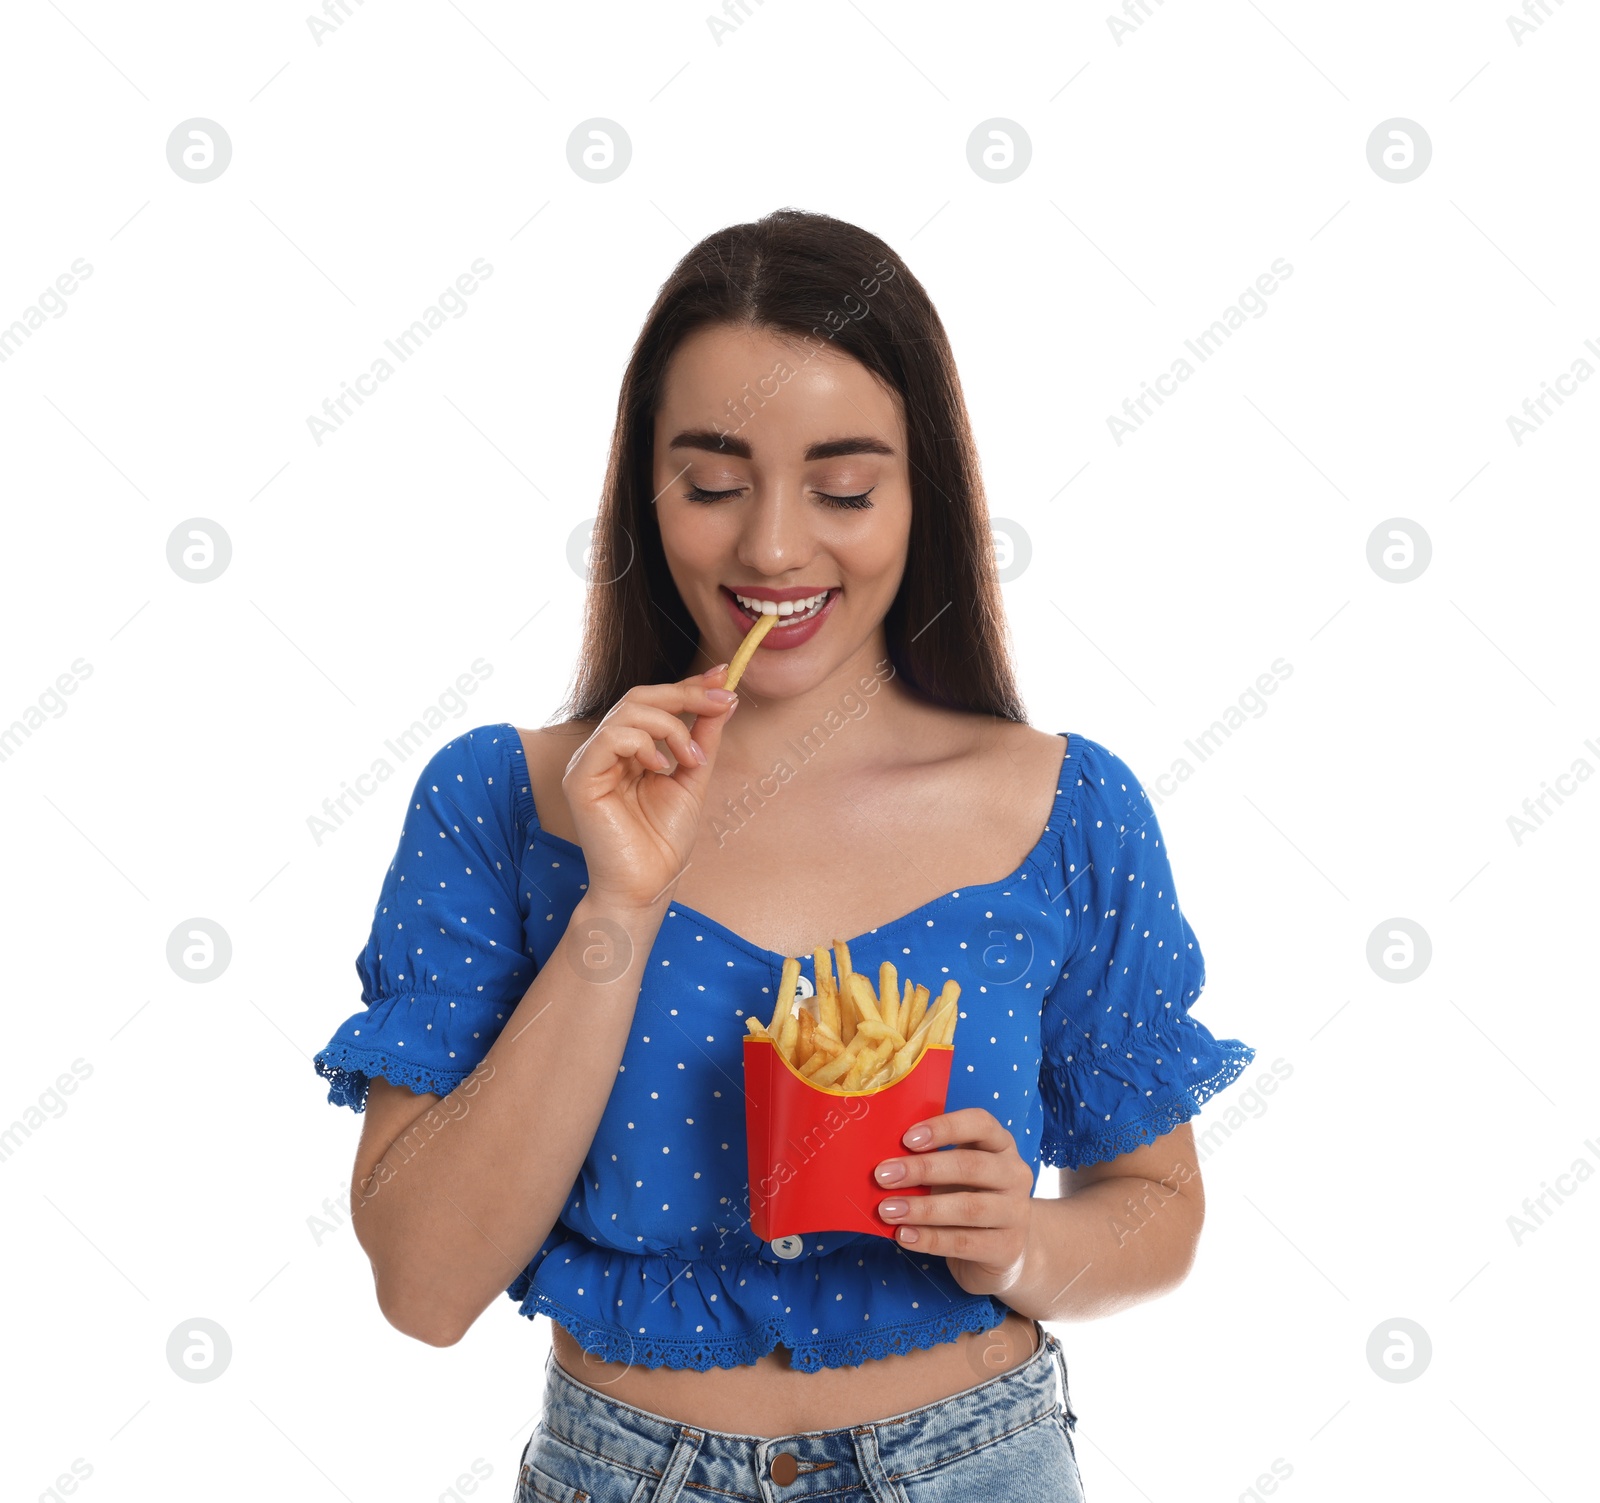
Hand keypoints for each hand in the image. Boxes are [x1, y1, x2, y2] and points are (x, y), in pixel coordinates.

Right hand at [561, 665, 737, 909]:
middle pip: (639, 697)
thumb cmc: (664, 840)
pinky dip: (643, 744)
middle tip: (721, 700)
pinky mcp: (580, 779)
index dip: (688, 685)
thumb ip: (703, 737)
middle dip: (685, 694)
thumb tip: (725, 697)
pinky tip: (661, 768)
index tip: (725, 676)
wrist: (647, 886)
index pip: (654, 702)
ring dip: (671, 727)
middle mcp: (605, 750)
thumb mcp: (693, 777)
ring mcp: (589, 763)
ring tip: (691, 759)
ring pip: (628, 712)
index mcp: (628, 749)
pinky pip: (610, 738)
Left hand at [873, 1108, 1036, 1297]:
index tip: (907, 1138)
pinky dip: (930, 1239)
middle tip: (883, 1176)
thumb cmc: (968, 1196)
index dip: (945, 1127)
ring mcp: (1015, 1213)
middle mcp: (1014, 1174)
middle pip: (971, 1165)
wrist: (1003, 1249)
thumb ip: (930, 1160)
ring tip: (887, 1210)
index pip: (981, 1124)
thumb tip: (884, 1160)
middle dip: (923, 1169)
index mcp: (1001, 1145)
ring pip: (968, 1208)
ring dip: (922, 1209)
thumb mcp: (956, 1172)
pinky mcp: (1007, 1248)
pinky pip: (964, 1242)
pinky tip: (904, 1235)